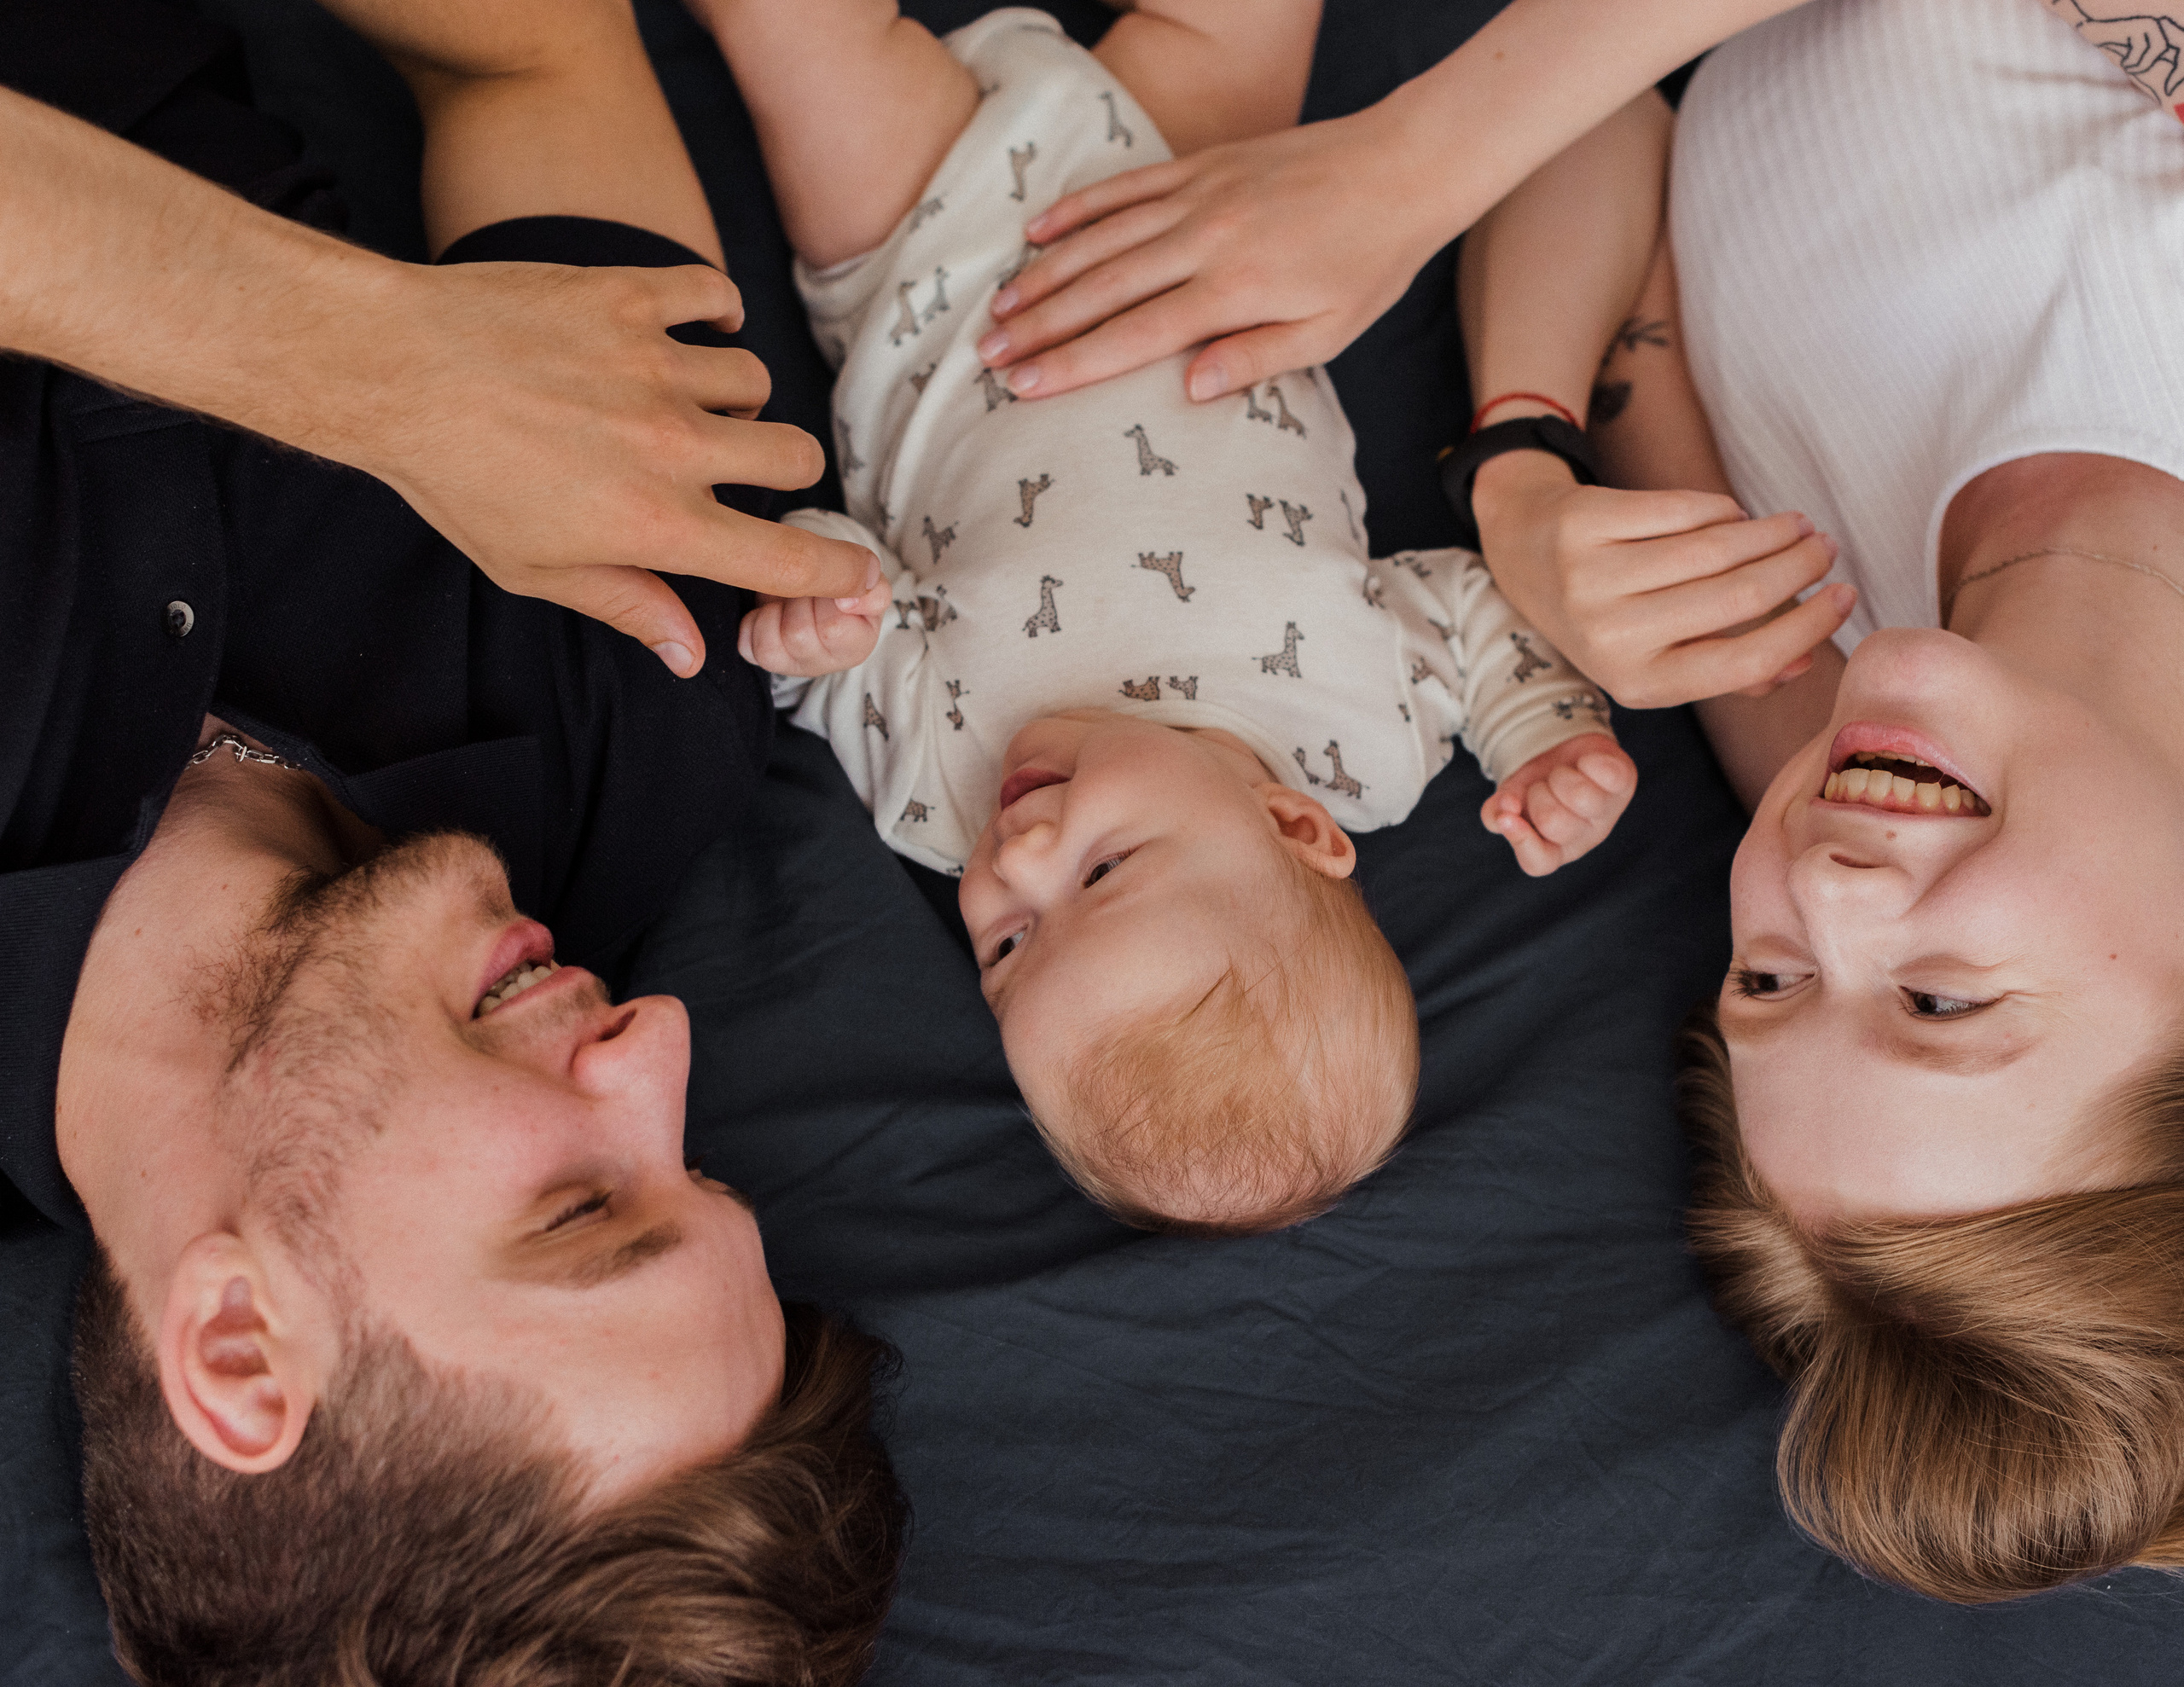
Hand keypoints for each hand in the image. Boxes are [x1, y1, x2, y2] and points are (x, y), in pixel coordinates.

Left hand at [332, 261, 876, 676]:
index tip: (855, 571)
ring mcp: (657, 366)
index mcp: (656, 527)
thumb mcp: (535, 570)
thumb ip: (629, 605)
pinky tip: (688, 328)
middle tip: (736, 468)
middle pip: (795, 456)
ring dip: (729, 394)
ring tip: (677, 398)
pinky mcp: (630, 298)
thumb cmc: (455, 479)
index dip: (838, 572)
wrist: (393, 370)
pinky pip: (713, 295)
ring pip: (753, 379)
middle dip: (781, 469)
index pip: (787, 561)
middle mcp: (673, 448)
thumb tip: (692, 653)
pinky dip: (714, 310)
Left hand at [735, 574, 890, 676]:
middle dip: (798, 600)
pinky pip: (749, 648)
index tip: (830, 588)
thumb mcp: (862, 574)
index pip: (832, 629)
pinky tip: (770, 612)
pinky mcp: (768, 660)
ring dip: (774, 611)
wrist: (806, 571)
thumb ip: (869, 583)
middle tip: (808, 590)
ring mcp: (795, 664)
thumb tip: (849, 601)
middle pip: (798, 635)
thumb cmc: (839, 577)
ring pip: (771, 646)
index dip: (825, 598)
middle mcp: (828, 661)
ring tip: (788, 599)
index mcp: (859, 644)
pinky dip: (753, 622)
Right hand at [977, 105, 1445, 402]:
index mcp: (1233, 290)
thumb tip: (1189, 389)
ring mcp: (1198, 196)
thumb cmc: (1371, 261)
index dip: (1072, 363)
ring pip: (1102, 238)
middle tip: (987, 354)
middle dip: (1039, 325)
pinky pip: (1125, 187)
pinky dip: (1078, 208)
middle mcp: (1204, 240)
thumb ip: (1257, 360)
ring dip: (1045, 273)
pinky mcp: (1202, 165)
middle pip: (1102, 289)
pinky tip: (1037, 230)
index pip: (1133, 335)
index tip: (1023, 385)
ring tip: (1000, 306)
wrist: (1405, 165)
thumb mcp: (1329, 332)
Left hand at [1470, 452, 1855, 709]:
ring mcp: (1592, 576)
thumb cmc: (1606, 613)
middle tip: (1828, 549)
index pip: (1743, 663)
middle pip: (1737, 598)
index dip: (1807, 629)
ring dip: (1771, 533)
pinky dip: (1721, 510)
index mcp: (1635, 682)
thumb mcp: (1654, 657)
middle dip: (1798, 569)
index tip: (1845, 598)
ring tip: (1798, 526)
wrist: (1522, 552)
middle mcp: (1610, 635)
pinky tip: (1737, 515)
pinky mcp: (1586, 522)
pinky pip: (1682, 510)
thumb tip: (1805, 660)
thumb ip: (1726, 668)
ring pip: (1714, 549)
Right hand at [1481, 733, 1635, 876]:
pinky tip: (1586, 763)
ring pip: (1580, 796)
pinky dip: (1589, 760)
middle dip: (1537, 794)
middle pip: (1553, 821)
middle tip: (1543, 787)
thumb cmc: (1536, 784)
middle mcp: (1584, 836)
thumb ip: (1496, 812)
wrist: (1563, 748)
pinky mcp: (1626, 783)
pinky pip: (1607, 773)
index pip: (1539, 862)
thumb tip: (1505, 811)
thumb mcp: (1509, 799)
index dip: (1522, 841)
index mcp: (1553, 849)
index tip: (1508, 816)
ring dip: (1560, 776)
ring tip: (1562, 775)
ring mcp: (1608, 811)